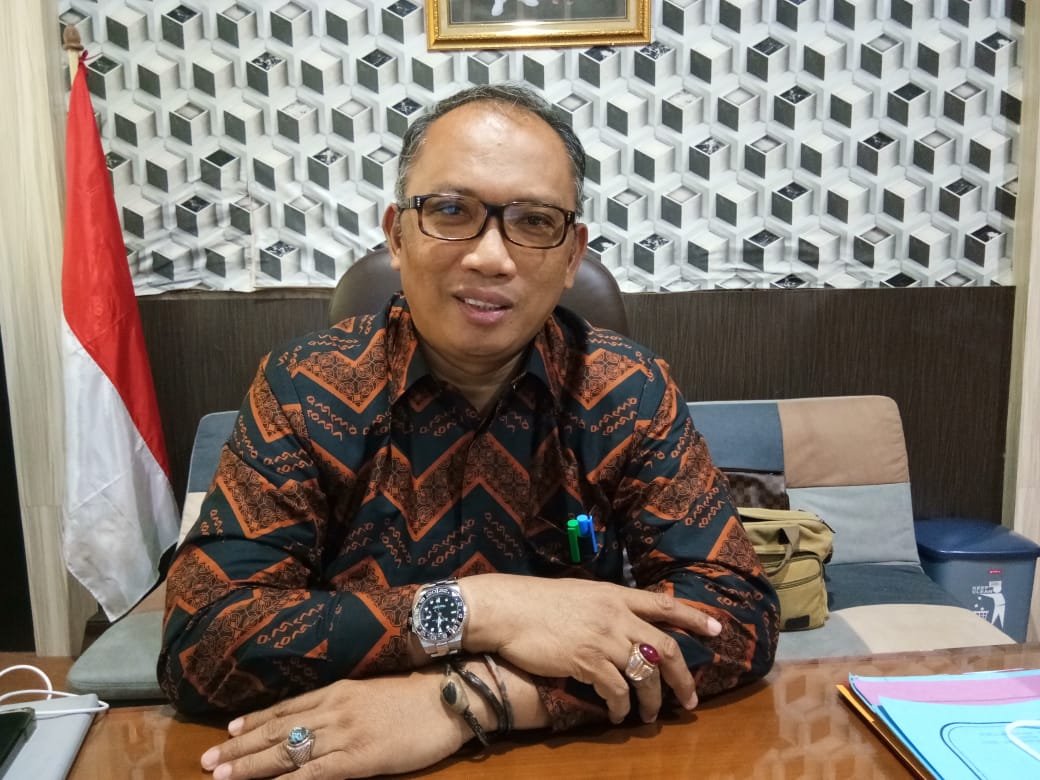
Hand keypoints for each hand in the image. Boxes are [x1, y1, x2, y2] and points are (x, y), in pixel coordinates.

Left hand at [200, 670, 468, 778]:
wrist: (448, 696)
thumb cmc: (417, 697)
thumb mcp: (373, 694)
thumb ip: (346, 707)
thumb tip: (322, 723)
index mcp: (337, 692)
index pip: (286, 709)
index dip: (254, 722)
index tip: (228, 732)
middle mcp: (332, 709)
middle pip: (276, 730)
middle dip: (239, 748)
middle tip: (207, 761)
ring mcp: (342, 733)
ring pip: (285, 752)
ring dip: (250, 766)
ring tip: (221, 776)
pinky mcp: (357, 757)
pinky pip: (313, 774)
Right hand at [460, 574, 721, 724]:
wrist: (508, 608)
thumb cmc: (537, 601)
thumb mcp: (581, 594)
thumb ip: (605, 607)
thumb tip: (621, 622)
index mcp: (615, 594)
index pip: (664, 605)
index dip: (694, 617)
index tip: (718, 629)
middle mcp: (615, 615)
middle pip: (665, 647)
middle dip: (683, 676)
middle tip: (691, 699)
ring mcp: (602, 638)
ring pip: (645, 673)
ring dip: (653, 699)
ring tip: (651, 715)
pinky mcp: (586, 660)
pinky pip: (617, 690)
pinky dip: (622, 706)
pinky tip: (620, 714)